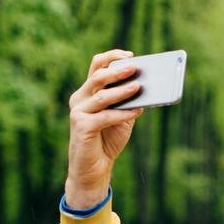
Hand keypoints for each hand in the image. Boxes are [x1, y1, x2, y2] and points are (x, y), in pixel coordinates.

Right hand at [65, 49, 144, 204]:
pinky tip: (137, 111)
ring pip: (102, 96)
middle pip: (97, 77)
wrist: (94, 169)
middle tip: (135, 67)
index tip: (130, 55)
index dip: (111, 57)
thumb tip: (145, 87)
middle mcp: (80, 99)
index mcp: (88, 92)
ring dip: (122, 91)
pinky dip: (123, 113)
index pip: (96, 66)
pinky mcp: (81, 126)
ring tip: (139, 87)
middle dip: (117, 71)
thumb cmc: (107, 141)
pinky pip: (106, 116)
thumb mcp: (121, 118)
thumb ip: (128, 102)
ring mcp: (78, 112)